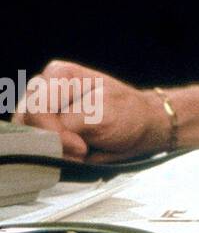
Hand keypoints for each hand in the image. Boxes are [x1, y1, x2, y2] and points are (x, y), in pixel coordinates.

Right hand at [12, 60, 168, 161]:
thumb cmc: (126, 113)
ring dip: (52, 152)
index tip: (82, 146)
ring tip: (81, 151)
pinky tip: (73, 154)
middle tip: (82, 150)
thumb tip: (49, 140)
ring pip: (26, 138)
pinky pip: (31, 148)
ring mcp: (39, 111)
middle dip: (52, 144)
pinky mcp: (40, 131)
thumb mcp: (102, 113)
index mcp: (60, 75)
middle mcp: (44, 90)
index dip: (56, 134)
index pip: (38, 109)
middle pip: (26, 124)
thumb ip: (70, 122)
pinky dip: (51, 157)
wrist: (139, 126)